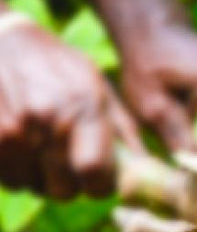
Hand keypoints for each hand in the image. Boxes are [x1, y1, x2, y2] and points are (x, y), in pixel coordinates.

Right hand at [0, 17, 140, 197]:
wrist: (4, 41)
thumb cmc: (60, 67)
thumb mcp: (100, 88)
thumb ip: (124, 132)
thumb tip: (147, 171)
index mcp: (85, 109)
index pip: (95, 174)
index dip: (100, 187)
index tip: (99, 181)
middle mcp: (50, 121)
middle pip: (64, 190)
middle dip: (71, 186)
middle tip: (69, 168)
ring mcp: (15, 129)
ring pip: (33, 188)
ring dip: (40, 181)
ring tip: (43, 154)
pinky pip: (8, 180)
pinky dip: (16, 174)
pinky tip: (22, 151)